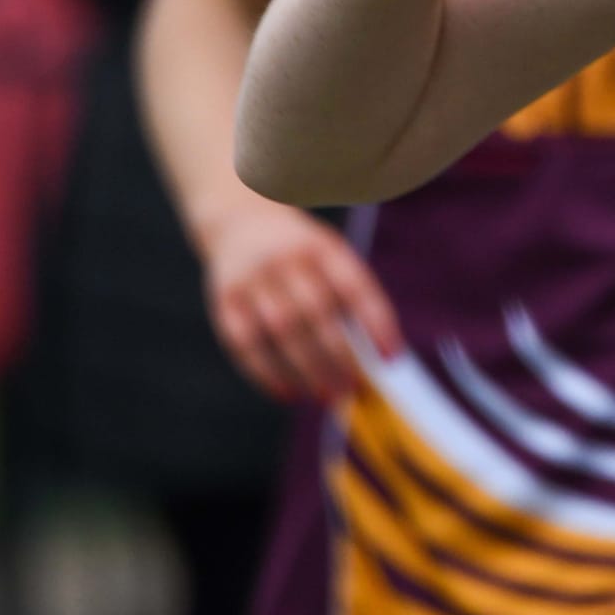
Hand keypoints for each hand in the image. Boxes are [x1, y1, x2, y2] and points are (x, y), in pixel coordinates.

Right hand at [203, 193, 400, 402]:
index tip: (390, 357)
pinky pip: (245, 342)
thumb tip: (374, 358)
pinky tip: (287, 392)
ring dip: (305, 369)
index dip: (374, 321)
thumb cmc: (301, 254)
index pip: (353, 285)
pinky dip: (266, 373)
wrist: (240, 220)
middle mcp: (285, 258)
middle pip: (315, 312)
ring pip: (281, 330)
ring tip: (325, 394)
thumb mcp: (329, 255)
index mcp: (321, 246)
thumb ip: (350, 297)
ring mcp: (252, 278)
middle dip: (337, 356)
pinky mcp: (224, 300)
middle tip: (351, 388)